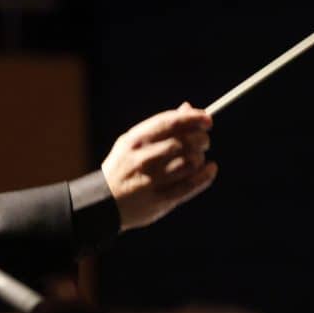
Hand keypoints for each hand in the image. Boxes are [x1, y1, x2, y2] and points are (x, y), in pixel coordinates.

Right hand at [101, 102, 217, 230]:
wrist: (102, 204)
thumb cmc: (123, 167)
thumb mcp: (132, 143)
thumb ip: (160, 127)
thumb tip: (188, 109)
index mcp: (135, 141)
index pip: (170, 123)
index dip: (193, 119)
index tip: (207, 120)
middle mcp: (143, 159)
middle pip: (184, 142)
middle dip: (201, 139)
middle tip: (205, 141)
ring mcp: (152, 180)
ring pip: (190, 162)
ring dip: (201, 157)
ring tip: (199, 157)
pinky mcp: (161, 200)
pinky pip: (191, 185)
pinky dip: (206, 175)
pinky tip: (210, 169)